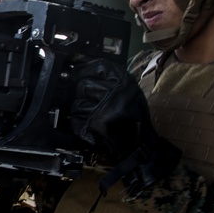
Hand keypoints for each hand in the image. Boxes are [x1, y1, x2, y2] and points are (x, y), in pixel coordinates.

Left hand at [68, 58, 179, 194]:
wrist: (138, 145)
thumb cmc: (134, 118)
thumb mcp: (130, 91)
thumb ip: (112, 79)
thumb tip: (87, 69)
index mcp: (123, 83)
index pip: (97, 67)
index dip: (84, 69)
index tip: (77, 72)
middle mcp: (112, 94)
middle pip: (84, 85)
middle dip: (82, 92)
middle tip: (90, 99)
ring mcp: (100, 110)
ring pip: (77, 102)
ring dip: (81, 108)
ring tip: (94, 114)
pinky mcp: (90, 125)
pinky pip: (75, 118)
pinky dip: (79, 121)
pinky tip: (91, 123)